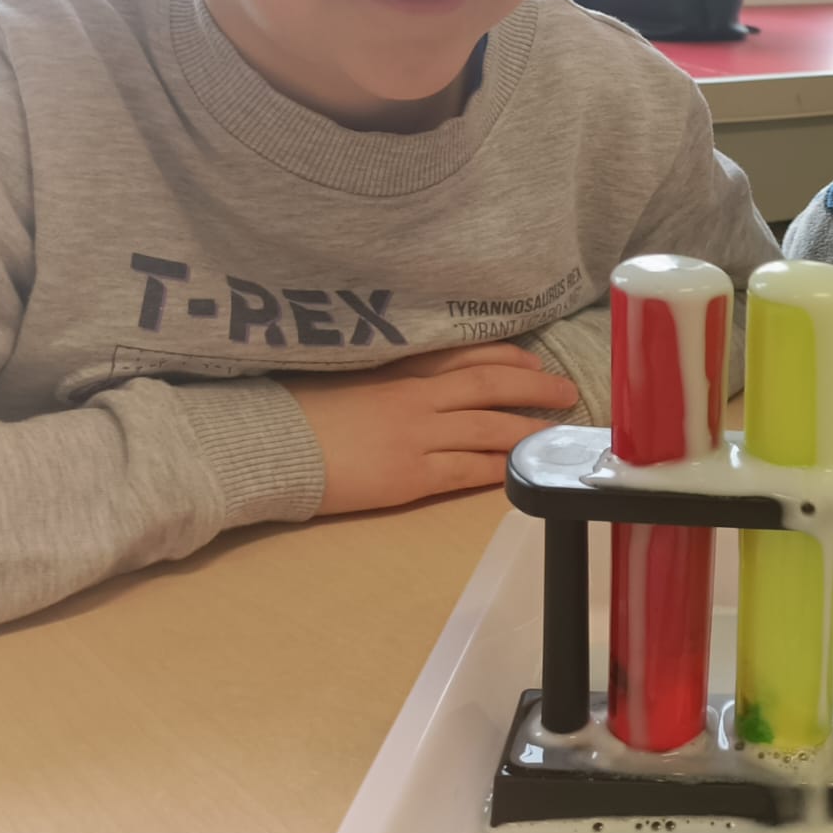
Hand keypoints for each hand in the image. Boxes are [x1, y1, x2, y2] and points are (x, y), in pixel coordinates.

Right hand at [282, 344, 578, 514]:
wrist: (265, 444)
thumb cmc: (294, 409)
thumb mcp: (346, 376)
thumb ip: (386, 376)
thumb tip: (418, 381)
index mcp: (399, 368)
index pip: (467, 355)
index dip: (508, 358)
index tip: (536, 363)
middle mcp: (417, 397)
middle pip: (491, 385)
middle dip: (536, 388)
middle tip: (568, 392)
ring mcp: (417, 437)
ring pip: (491, 429)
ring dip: (530, 429)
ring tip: (558, 433)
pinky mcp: (411, 477)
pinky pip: (468, 471)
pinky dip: (499, 468)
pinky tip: (522, 469)